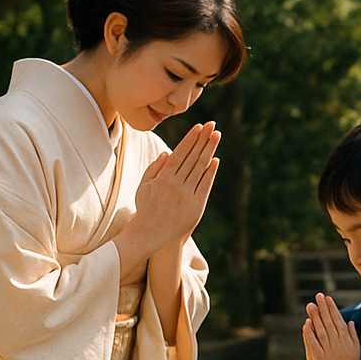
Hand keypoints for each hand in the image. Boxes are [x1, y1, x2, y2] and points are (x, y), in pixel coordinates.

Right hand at [133, 122, 220, 250]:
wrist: (150, 234)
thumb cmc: (146, 209)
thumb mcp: (144, 187)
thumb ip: (154, 169)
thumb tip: (167, 153)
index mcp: (163, 177)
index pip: (180, 153)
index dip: (191, 139)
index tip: (199, 127)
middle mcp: (176, 184)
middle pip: (193, 157)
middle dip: (203, 139)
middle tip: (212, 125)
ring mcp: (187, 194)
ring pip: (200, 168)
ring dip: (209, 150)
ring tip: (216, 136)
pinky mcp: (196, 205)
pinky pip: (205, 185)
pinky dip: (211, 172)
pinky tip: (216, 160)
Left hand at [301, 293, 360, 359]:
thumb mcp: (356, 349)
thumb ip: (353, 335)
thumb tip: (350, 322)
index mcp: (346, 339)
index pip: (338, 320)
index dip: (332, 308)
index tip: (327, 298)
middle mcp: (337, 342)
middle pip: (329, 322)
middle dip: (323, 308)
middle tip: (318, 296)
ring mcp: (328, 349)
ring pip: (321, 330)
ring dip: (315, 317)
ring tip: (310, 305)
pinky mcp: (320, 358)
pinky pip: (314, 343)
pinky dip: (310, 333)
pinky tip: (306, 324)